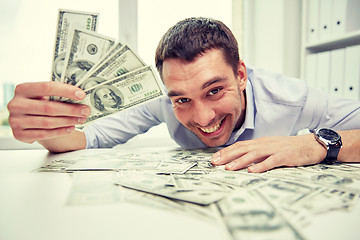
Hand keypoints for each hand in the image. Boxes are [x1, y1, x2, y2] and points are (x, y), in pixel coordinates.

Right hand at [7, 81, 90, 142]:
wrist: (23, 119)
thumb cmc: (37, 103)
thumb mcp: (41, 95)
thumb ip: (56, 94)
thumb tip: (80, 96)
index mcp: (22, 89)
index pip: (47, 87)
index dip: (66, 91)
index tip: (81, 95)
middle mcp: (16, 104)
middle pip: (48, 107)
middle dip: (71, 110)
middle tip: (85, 111)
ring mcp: (16, 120)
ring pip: (47, 122)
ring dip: (68, 121)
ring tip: (81, 119)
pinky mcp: (19, 134)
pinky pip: (44, 134)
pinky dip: (60, 131)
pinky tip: (71, 128)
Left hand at [211, 134, 326, 172]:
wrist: (311, 144)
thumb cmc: (289, 148)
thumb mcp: (270, 148)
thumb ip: (257, 152)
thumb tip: (242, 159)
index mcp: (260, 142)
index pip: (240, 146)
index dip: (226, 152)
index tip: (214, 158)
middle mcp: (265, 144)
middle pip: (243, 149)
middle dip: (227, 156)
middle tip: (215, 163)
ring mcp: (275, 149)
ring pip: (254, 154)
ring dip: (240, 161)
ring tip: (228, 168)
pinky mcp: (285, 156)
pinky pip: (271, 161)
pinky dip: (261, 166)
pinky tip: (252, 171)